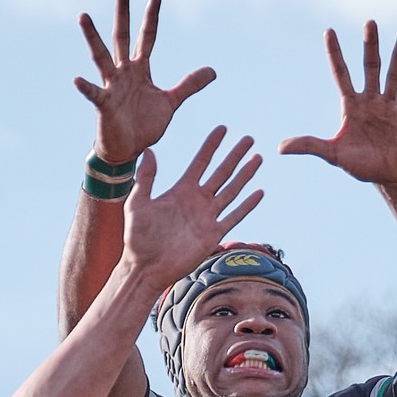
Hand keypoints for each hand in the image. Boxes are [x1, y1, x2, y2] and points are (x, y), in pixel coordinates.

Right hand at [75, 0, 216, 165]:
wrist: (128, 150)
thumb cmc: (144, 125)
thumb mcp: (170, 102)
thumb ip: (188, 85)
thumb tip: (213, 71)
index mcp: (140, 70)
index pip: (147, 37)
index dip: (151, 17)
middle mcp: (124, 73)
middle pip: (122, 38)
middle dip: (122, 15)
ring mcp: (111, 87)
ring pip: (101, 57)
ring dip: (92, 37)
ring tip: (83, 16)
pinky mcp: (104, 106)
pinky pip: (94, 94)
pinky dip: (86, 87)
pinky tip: (77, 79)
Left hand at [117, 127, 263, 293]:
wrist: (146, 267)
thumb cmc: (137, 237)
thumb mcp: (137, 203)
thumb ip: (145, 178)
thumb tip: (148, 150)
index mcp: (181, 190)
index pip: (201, 162)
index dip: (211, 146)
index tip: (222, 129)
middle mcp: (197, 201)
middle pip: (221, 173)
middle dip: (235, 155)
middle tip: (248, 139)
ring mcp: (207, 217)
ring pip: (232, 191)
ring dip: (245, 175)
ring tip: (258, 158)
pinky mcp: (213, 235)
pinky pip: (234, 217)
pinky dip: (247, 205)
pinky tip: (259, 192)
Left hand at [280, 22, 396, 190]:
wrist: (388, 177)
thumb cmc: (360, 164)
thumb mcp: (333, 155)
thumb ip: (309, 146)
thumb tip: (279, 148)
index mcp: (351, 106)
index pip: (341, 74)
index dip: (334, 54)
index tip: (328, 31)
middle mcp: (371, 101)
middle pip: (370, 68)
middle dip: (370, 46)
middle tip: (370, 22)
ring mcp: (390, 107)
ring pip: (395, 76)